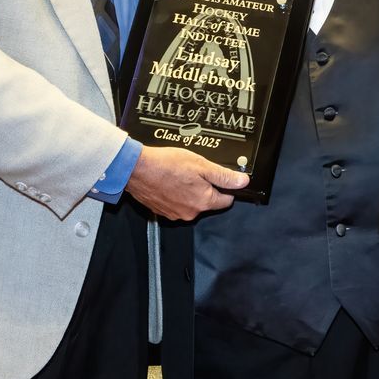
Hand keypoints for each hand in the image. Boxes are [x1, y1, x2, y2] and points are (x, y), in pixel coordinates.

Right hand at [125, 144, 248, 220]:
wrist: (136, 169)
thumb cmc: (166, 165)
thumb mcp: (201, 165)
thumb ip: (223, 176)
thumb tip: (242, 182)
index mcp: (203, 202)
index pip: (226, 200)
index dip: (225, 187)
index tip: (218, 177)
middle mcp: (190, 213)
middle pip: (207, 201)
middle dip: (204, 187)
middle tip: (194, 171)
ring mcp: (175, 214)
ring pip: (191, 202)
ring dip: (188, 190)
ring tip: (179, 174)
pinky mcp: (162, 211)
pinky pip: (175, 203)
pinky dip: (174, 194)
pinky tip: (169, 181)